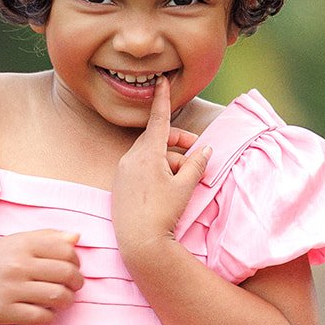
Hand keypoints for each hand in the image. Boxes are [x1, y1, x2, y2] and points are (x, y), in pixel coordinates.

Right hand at [0, 230, 82, 324]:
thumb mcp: (15, 242)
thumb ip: (46, 237)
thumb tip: (77, 237)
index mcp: (22, 244)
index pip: (66, 250)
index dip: (76, 261)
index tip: (72, 268)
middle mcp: (17, 265)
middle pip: (67, 274)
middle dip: (76, 283)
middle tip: (72, 286)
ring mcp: (11, 289)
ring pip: (58, 296)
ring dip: (67, 300)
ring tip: (62, 300)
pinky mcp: (6, 312)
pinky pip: (42, 316)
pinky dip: (49, 316)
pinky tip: (44, 311)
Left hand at [111, 79, 209, 266]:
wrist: (140, 243)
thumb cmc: (163, 214)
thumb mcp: (185, 187)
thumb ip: (196, 165)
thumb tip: (205, 150)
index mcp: (147, 154)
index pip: (158, 119)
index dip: (162, 100)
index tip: (161, 81)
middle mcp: (131, 158)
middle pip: (157, 139)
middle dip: (177, 143)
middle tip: (195, 153)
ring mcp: (122, 172)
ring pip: (149, 156)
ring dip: (168, 161)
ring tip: (183, 181)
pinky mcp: (120, 186)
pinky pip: (139, 169)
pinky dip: (155, 172)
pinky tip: (166, 190)